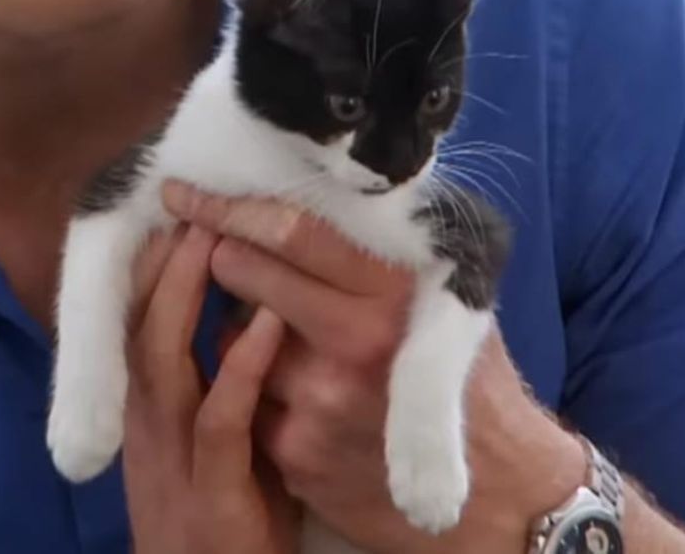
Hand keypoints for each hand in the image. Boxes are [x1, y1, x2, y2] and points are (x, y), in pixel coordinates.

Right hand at [120, 222, 300, 553]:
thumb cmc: (234, 517)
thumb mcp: (219, 440)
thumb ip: (226, 378)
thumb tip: (251, 307)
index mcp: (149, 408)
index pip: (139, 316)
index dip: (155, 261)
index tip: (179, 206)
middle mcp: (149, 424)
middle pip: (141, 320)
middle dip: (164, 258)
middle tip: (190, 197)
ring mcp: (173, 458)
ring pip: (163, 357)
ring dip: (188, 293)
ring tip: (214, 235)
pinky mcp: (211, 494)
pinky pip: (221, 419)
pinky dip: (241, 366)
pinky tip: (268, 323)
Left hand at [165, 183, 586, 553]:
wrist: (496, 495)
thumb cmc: (469, 380)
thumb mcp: (447, 300)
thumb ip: (385, 252)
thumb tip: (312, 190)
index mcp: (395, 290)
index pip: (292, 230)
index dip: (229, 206)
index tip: (188, 192)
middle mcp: (356, 340)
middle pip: (245, 271)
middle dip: (220, 254)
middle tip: (215, 246)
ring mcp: (320, 399)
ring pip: (230, 333)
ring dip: (238, 326)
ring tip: (279, 335)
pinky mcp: (295, 450)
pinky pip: (240, 394)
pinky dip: (252, 387)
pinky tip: (291, 394)